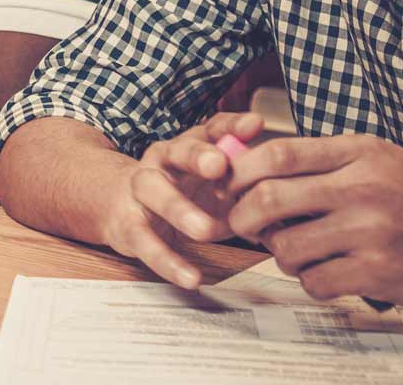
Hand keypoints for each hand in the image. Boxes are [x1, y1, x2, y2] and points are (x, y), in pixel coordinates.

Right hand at [96, 110, 263, 288]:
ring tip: (206, 230)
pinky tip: (191, 277)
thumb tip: (287, 190)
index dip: (231, 126)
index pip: (209, 129)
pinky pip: (145, 242)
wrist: (115, 203)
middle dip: (198, 156)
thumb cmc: (179, 193)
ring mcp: (140, 190)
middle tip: (219, 166)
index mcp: (187, 147)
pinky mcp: (128, 225)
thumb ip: (244, 183)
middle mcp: (161, 162)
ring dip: (179, 209)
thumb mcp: (213, 185)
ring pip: (154, 192)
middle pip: (177, 151)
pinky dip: (169, 262)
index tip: (254, 125)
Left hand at [226, 134, 402, 310]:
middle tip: (242, 226)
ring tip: (299, 252)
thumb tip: (253, 164)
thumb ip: (325, 160)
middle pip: (270, 198)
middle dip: (243, 217)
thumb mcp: (381, 161)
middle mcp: (363, 188)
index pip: (279, 153)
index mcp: (360, 153)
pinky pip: (315, 281)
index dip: (241, 170)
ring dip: (281, 255)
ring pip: (287, 247)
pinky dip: (311, 281)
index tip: (230, 185)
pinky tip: (329, 273)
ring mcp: (370, 232)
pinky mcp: (377, 271)